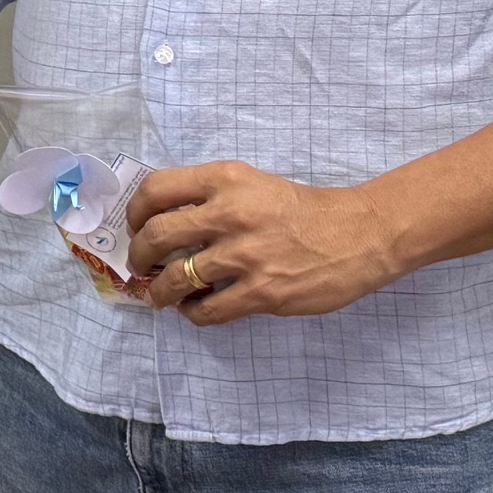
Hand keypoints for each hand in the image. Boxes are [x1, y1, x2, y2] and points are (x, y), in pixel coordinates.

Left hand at [127, 161, 408, 324]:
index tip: (135, 226)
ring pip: (177, 277)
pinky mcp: (263, 292)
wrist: (358, 234)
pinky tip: (194, 309)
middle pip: (157, 235)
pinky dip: (192, 313)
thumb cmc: (299, 209)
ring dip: (159, 291)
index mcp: (223, 180)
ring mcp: (245, 255)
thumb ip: (208, 196)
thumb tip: (160, 220)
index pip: (155, 189)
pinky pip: (209, 309)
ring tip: (158, 295)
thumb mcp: (249, 184)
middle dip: (138, 255)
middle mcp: (229, 213)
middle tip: (140, 264)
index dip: (134, 212)